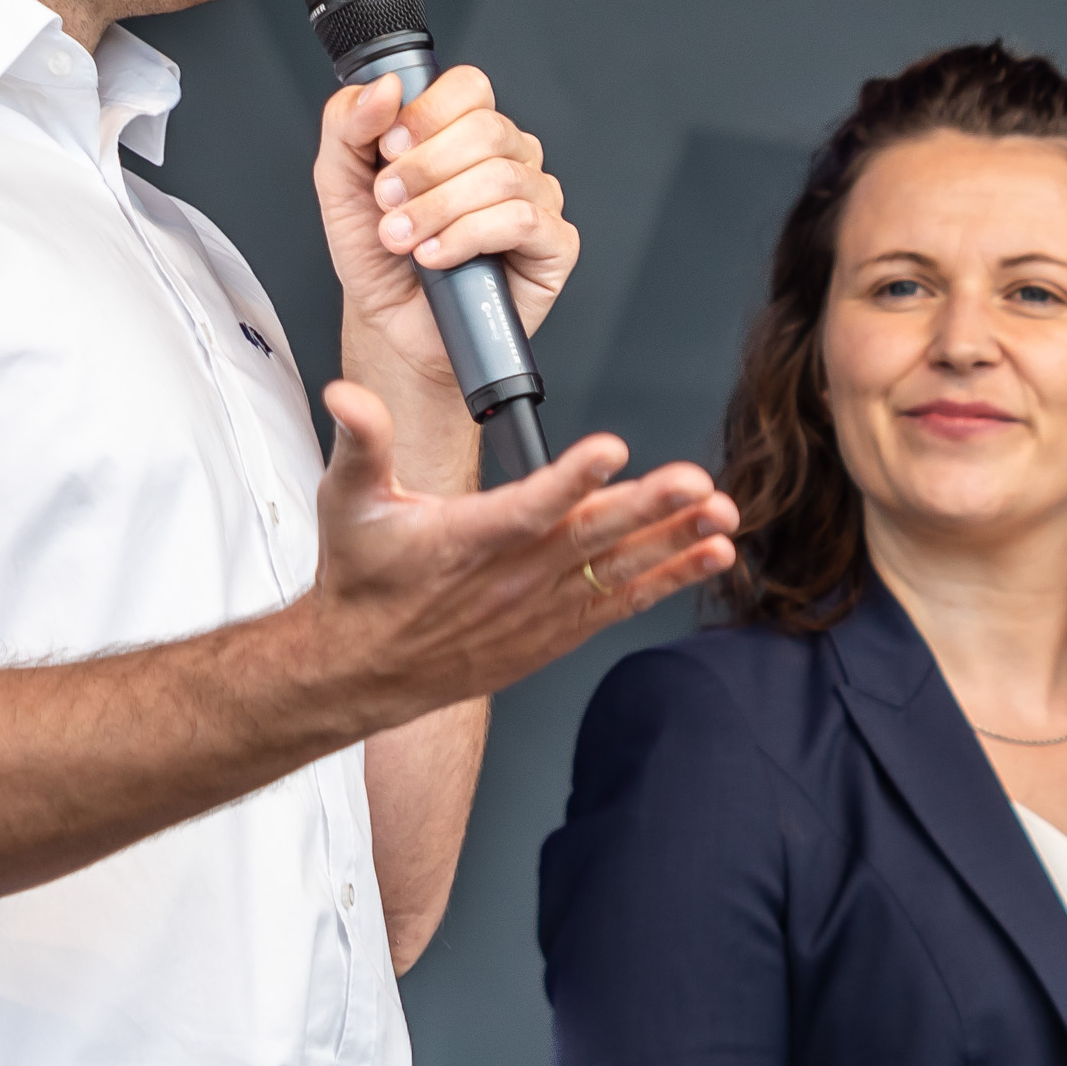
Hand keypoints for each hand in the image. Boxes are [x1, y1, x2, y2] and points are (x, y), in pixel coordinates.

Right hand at [304, 382, 736, 711]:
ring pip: (615, 571)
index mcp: (464, 540)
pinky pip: (619, 605)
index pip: (523, 507)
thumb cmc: (363, 579)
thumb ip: (361, 443)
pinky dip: (666, 582)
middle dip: (647, 508)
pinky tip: (709, 558)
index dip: (567, 480)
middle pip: (587, 538)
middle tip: (695, 483)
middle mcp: (509, 579)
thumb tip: (348, 397)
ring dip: (672, 543)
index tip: (608, 449)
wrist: (362, 668)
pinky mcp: (556, 631)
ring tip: (720, 519)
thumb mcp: (346, 502)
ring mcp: (538, 609)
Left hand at [314, 66, 576, 400]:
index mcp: (467, 132)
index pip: (469, 87)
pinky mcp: (556, 244)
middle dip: (424, 168)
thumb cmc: (378, 256)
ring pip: (501, 176)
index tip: (387, 150)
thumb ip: (348, 126)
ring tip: (402, 239)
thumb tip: (384, 87)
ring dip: (438, 209)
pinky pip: (523, 221)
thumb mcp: (340, 183)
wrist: (393, 326)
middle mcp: (511, 158)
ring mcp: (538, 199)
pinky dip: (469, 237)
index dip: (427, 112)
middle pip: (486, 129)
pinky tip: (437, 257)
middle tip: (388, 204)